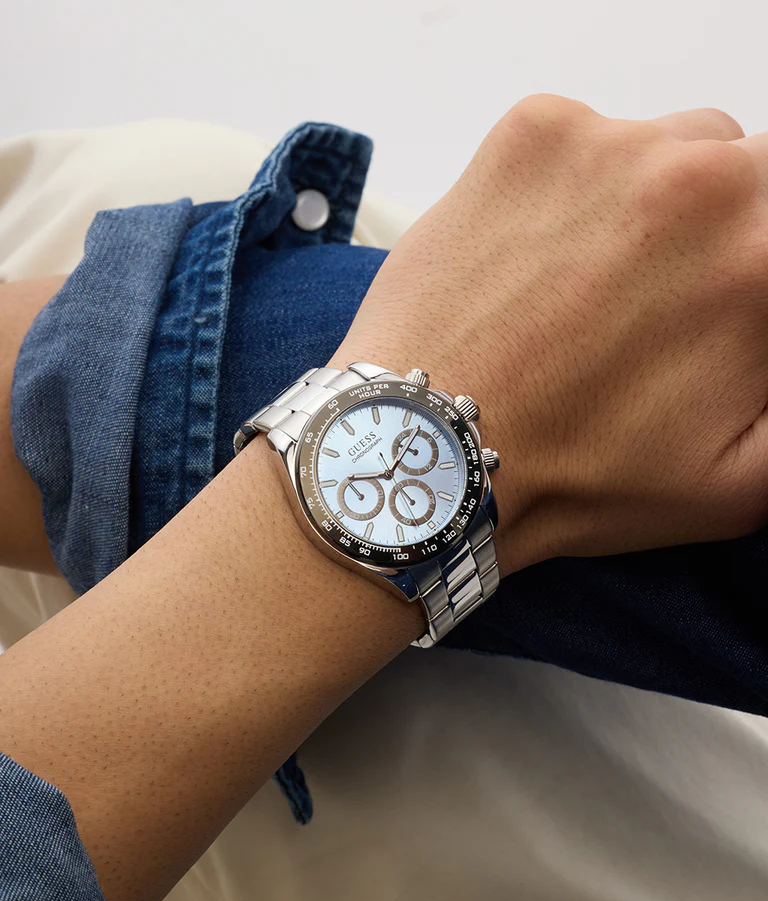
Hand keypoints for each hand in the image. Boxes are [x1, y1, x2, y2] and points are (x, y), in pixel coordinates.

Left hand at [332, 96, 767, 572]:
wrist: (427, 452)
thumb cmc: (574, 478)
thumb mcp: (737, 485)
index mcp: (760, 259)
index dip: (754, 269)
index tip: (719, 302)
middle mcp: (695, 179)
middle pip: (748, 172)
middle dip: (723, 229)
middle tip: (660, 302)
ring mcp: (605, 144)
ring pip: (673, 148)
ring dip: (653, 203)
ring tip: (590, 287)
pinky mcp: (531, 135)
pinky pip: (589, 139)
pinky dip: (579, 185)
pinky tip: (540, 261)